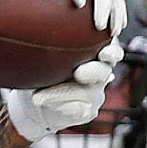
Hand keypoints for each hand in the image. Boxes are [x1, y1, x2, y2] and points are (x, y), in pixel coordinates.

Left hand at [5, 45, 121, 141]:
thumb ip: (52, 49)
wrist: (34, 103)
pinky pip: (78, 109)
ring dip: (60, 93)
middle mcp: (98, 75)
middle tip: (78, 73)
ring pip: (86, 92)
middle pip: (103, 71)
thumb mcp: (45, 59)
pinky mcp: (87, 112)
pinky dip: (58, 105)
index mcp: (94, 56)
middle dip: (93, 71)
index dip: (112, 52)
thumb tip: (38, 35)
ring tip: (37, 95)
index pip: (111, 52)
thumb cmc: (42, 73)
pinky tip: (41, 101)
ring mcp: (95, 94)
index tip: (103, 53)